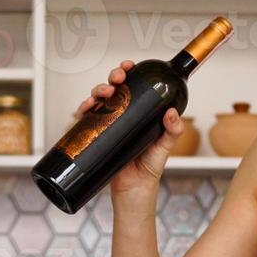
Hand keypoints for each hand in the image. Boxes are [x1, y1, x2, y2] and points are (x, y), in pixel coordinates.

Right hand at [72, 60, 184, 199]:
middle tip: (118, 78)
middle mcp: (121, 113)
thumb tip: (172, 113)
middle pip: (114, 87)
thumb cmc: (149, 167)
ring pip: (99, 99)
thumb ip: (172, 130)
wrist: (134, 189)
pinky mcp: (94, 136)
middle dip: (113, 77)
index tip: (130, 66)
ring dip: (98, 89)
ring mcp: (106, 124)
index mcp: (138, 110)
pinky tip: (86, 107)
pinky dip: (83, 108)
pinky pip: (85, 119)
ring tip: (105, 92)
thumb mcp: (165, 146)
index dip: (129, 72)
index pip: (133, 85)